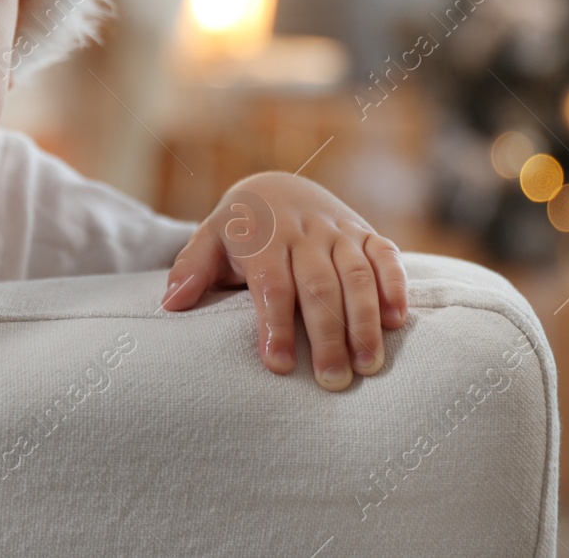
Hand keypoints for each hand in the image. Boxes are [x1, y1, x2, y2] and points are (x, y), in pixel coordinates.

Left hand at [160, 171, 407, 388]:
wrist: (276, 187)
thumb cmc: (239, 229)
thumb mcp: (209, 240)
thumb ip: (191, 268)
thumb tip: (171, 303)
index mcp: (264, 237)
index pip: (272, 284)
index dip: (275, 324)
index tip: (278, 366)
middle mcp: (304, 233)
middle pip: (318, 286)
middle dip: (328, 335)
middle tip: (333, 381)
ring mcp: (338, 232)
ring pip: (356, 275)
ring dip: (365, 320)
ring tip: (369, 366)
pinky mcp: (366, 233)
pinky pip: (385, 255)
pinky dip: (394, 285)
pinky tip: (397, 321)